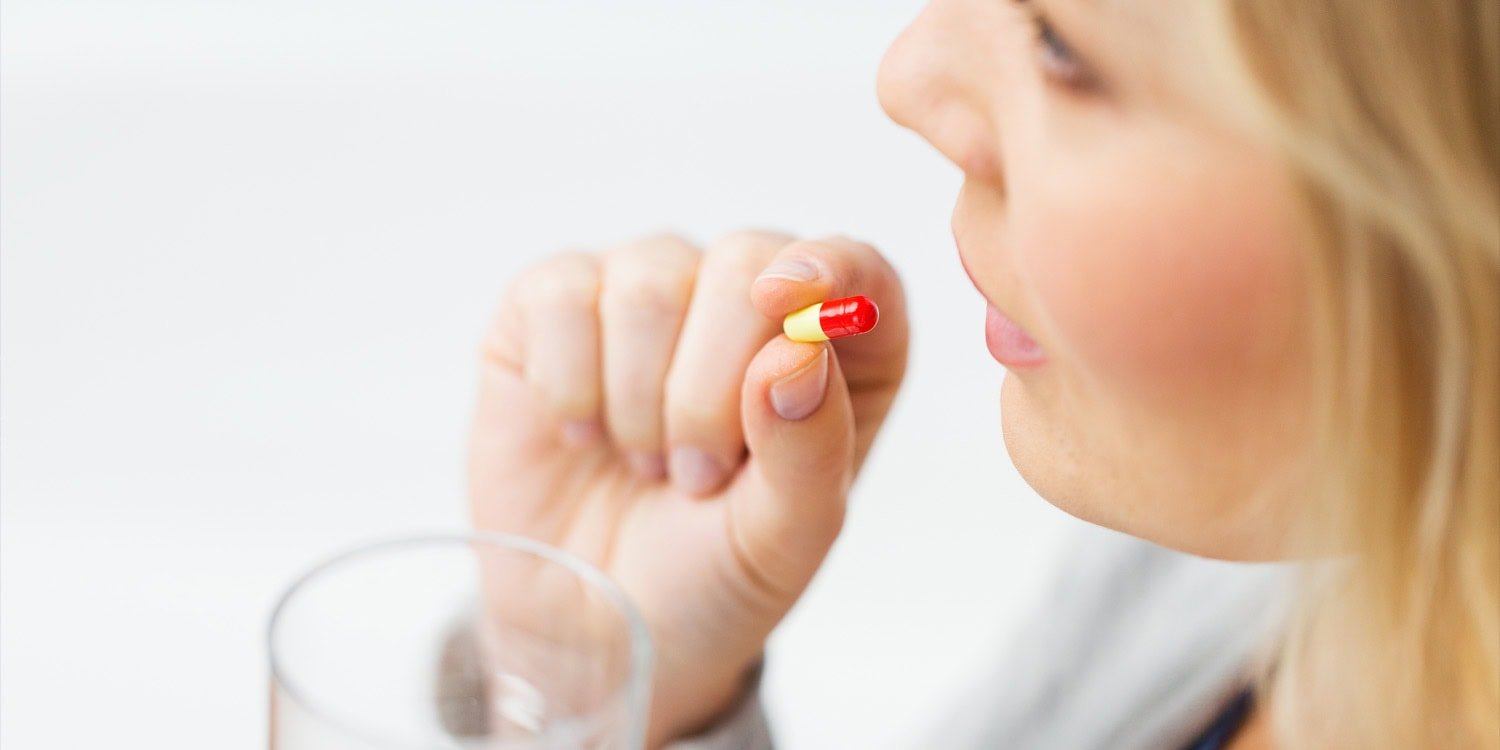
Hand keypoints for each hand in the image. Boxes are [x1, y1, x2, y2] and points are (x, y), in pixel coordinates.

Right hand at [468, 231, 906, 745]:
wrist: (589, 624)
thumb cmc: (708, 575)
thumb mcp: (783, 540)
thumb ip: (811, 449)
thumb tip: (798, 349)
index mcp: (839, 353)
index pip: (859, 268)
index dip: (827, 268)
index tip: (784, 303)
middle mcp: (748, 301)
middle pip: (746, 263)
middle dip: (712, 386)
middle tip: (696, 478)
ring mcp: (651, 291)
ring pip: (650, 282)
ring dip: (640, 399)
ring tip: (645, 465)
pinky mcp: (557, 303)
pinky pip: (562, 294)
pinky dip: (568, 381)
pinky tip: (580, 435)